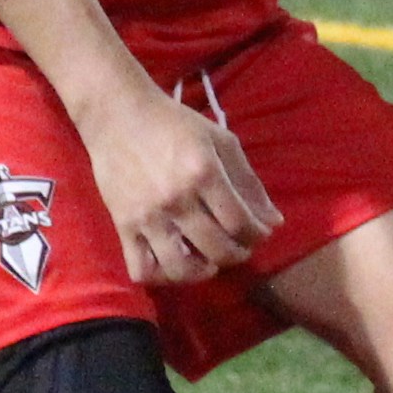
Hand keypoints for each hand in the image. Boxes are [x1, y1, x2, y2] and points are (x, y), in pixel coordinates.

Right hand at [81, 80, 280, 282]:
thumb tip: (274, 222)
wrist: (118, 115)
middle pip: (217, 248)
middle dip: (238, 254)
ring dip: (202, 272)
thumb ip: (248, 182)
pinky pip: (141, 268)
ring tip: (209, 261)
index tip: (260, 233)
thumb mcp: (220, 141)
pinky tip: (174, 263)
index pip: (240, 222)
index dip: (257, 235)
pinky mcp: (123, 225)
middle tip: (239, 246)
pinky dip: (161, 276)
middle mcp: (176, 199)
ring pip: (180, 268)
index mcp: (203, 173)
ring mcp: (147, 216)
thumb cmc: (174, 124)